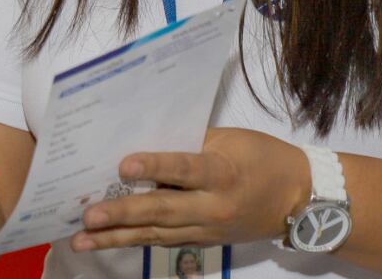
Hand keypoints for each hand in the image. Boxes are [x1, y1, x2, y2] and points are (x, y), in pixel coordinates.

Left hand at [70, 128, 310, 251]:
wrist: (300, 200)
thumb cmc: (263, 158)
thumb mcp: (230, 139)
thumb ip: (189, 143)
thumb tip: (145, 141)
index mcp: (222, 174)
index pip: (184, 169)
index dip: (154, 167)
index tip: (122, 166)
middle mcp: (213, 207)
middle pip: (163, 211)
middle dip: (122, 215)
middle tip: (88, 216)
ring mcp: (207, 230)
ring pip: (156, 235)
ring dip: (116, 238)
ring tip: (81, 240)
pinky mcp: (204, 242)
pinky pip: (165, 242)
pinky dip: (135, 241)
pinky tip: (106, 241)